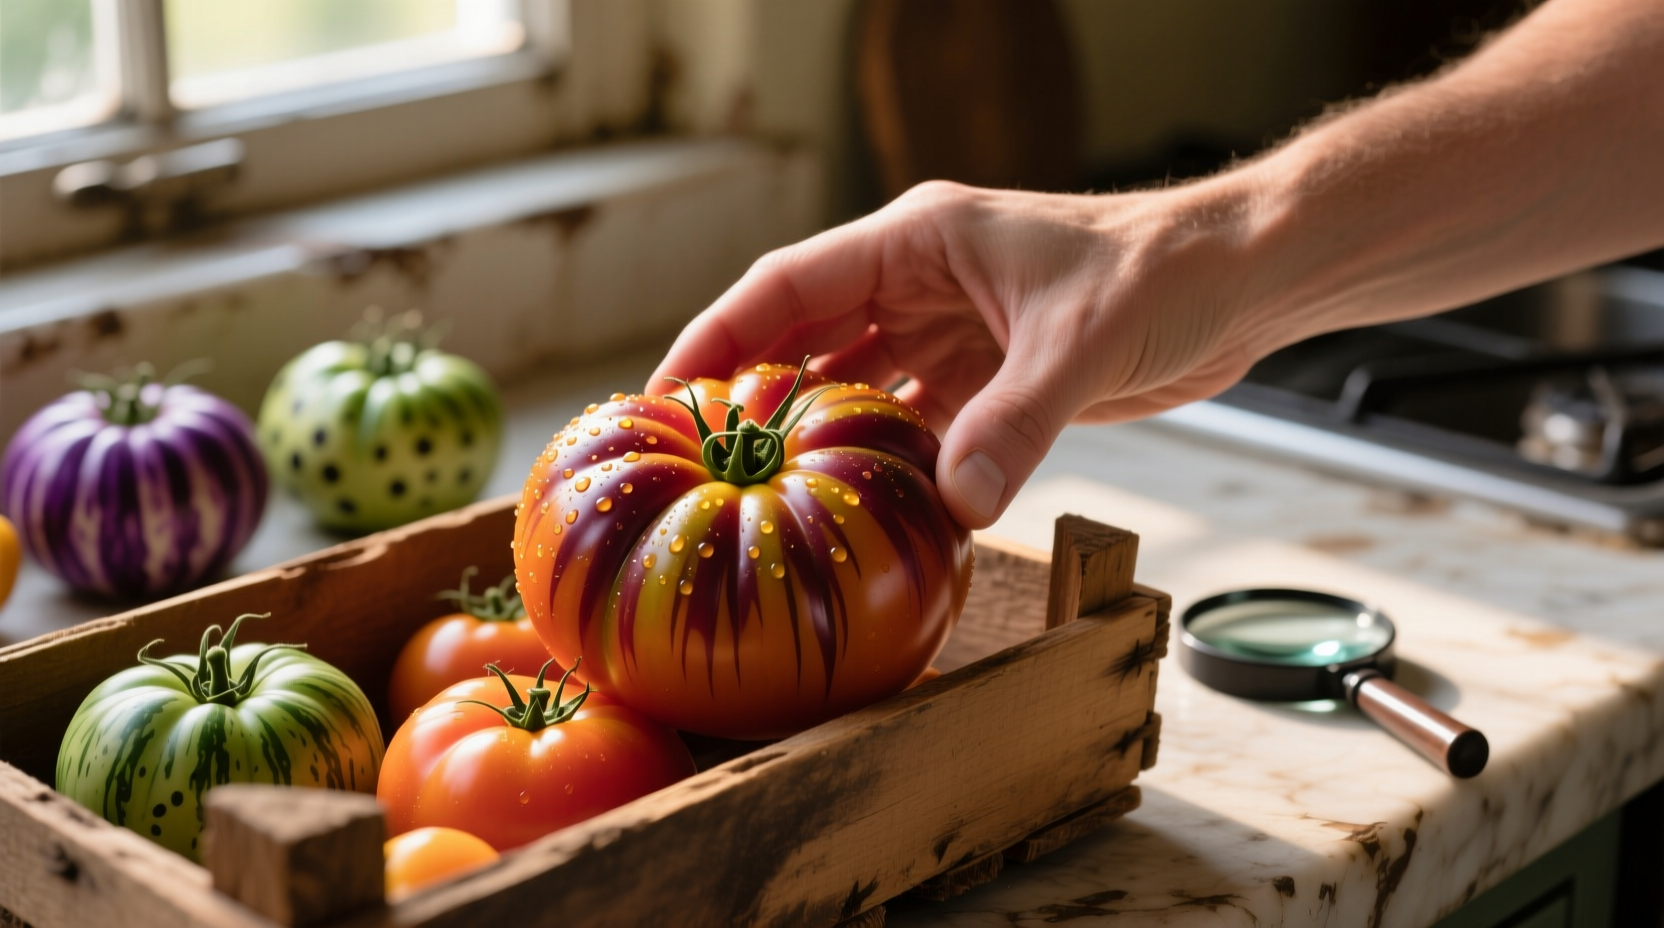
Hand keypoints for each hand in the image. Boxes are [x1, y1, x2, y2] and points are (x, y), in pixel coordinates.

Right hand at [650, 180, 1260, 527]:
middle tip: (697, 466)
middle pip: (803, 340)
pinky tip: (858, 507)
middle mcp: (920, 284)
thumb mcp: (1081, 342)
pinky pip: (912, 425)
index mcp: (918, 241)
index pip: (786, 285)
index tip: (665, 395)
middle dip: (750, 396)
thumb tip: (956, 503)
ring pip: (853, 388)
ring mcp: (949, 333)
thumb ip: (1014, 422)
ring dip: (815, 438)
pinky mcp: (986, 379)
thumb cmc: (1165, 271)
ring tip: (760, 498)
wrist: (1241, 282)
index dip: (717, 337)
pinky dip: (884, 462)